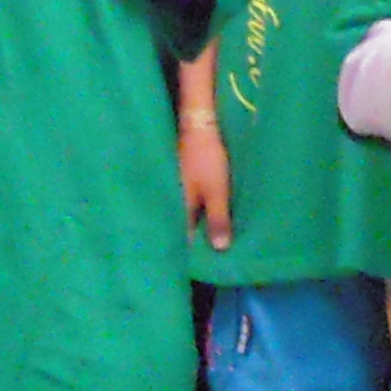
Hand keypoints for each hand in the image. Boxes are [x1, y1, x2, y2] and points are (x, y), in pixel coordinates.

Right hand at [178, 112, 231, 248]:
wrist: (198, 124)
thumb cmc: (207, 158)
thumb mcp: (217, 191)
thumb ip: (218, 219)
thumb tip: (220, 249)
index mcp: (177, 207)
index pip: (180, 238)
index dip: (189, 252)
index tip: (199, 266)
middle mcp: (170, 200)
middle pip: (178, 226)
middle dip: (190, 240)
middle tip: (205, 256)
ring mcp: (173, 188)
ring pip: (180, 213)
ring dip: (192, 224)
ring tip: (206, 239)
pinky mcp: (177, 179)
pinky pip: (184, 201)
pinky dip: (192, 210)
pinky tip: (202, 214)